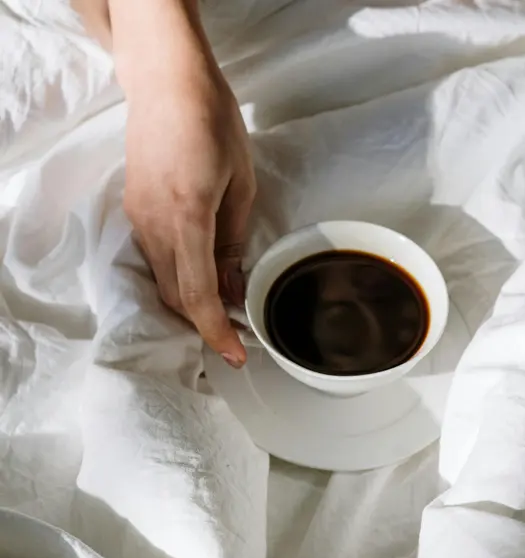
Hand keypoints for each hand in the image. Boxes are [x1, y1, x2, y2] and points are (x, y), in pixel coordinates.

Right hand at [123, 72, 254, 367]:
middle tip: (237, 331)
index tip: (236, 355)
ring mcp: (139, 219)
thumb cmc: (215, 125)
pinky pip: (155, 260)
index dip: (216, 332)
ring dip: (191, 302)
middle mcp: (155, 225)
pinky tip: (200, 274)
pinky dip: (178, 278)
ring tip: (223, 305)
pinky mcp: (134, 211)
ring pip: (162, 282)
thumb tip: (231, 290)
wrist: (167, 84)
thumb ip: (232, 242)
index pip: (198, 294)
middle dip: (205, 322)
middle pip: (176, 297)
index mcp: (189, 217)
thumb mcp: (241, 185)